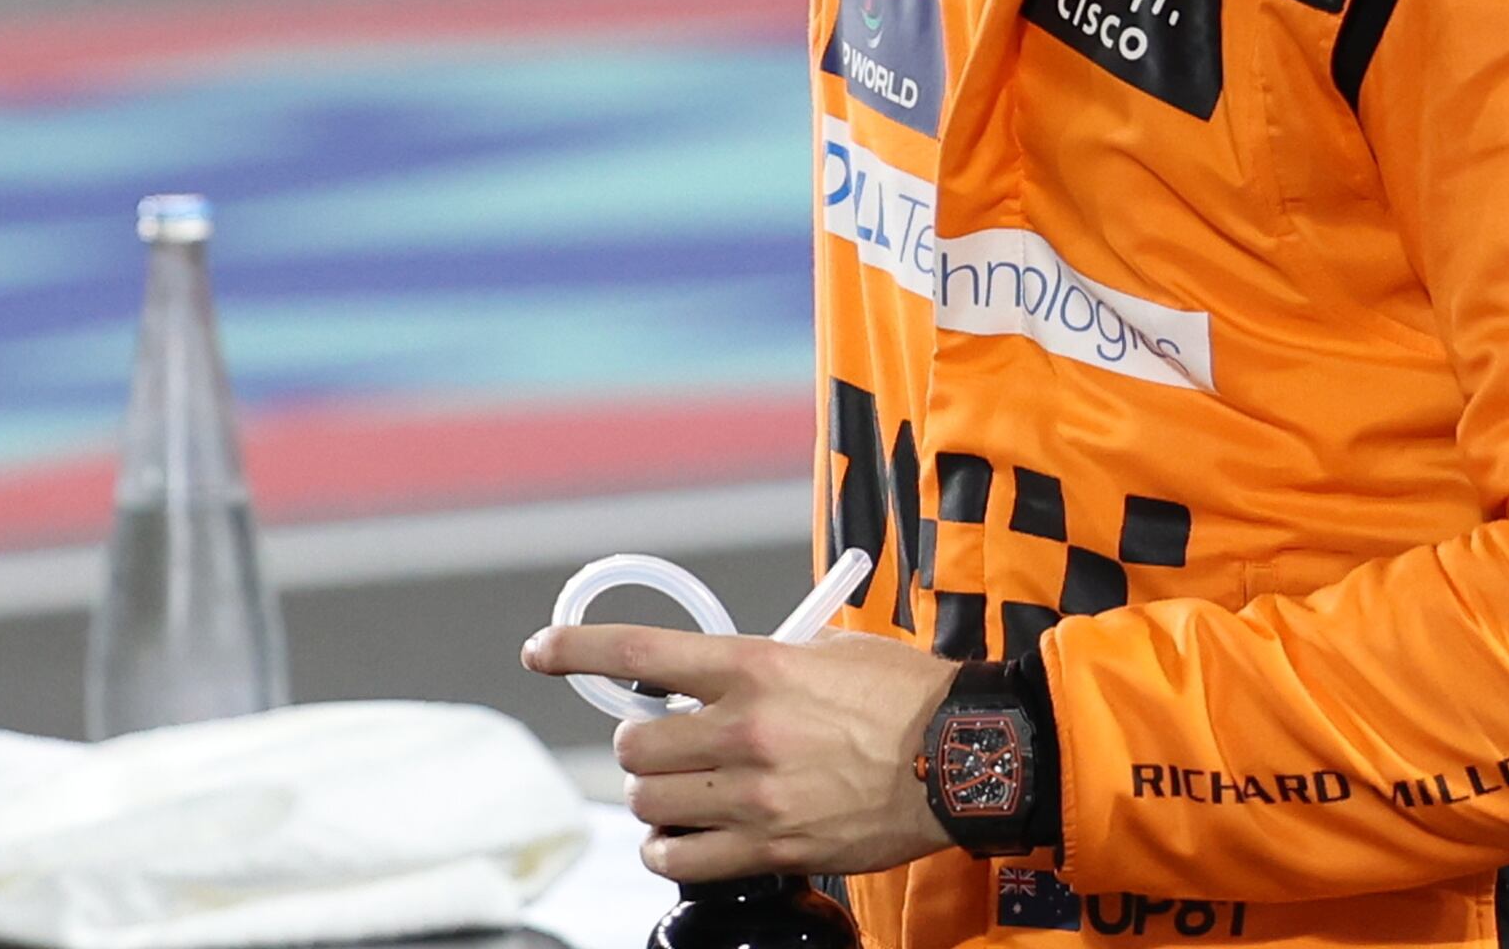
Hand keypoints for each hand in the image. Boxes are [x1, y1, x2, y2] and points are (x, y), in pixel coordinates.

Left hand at [524, 621, 957, 881]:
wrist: (967, 755)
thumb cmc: (906, 696)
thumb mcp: (830, 652)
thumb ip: (763, 664)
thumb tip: (711, 680)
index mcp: (756, 666)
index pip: (638, 651)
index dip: (575, 650)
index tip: (541, 651)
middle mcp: (746, 728)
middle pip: (636, 743)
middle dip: (642, 745)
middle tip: (667, 745)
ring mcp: (756, 794)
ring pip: (650, 801)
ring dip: (654, 797)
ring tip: (680, 793)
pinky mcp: (773, 848)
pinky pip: (682, 858)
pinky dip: (669, 851)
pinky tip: (683, 840)